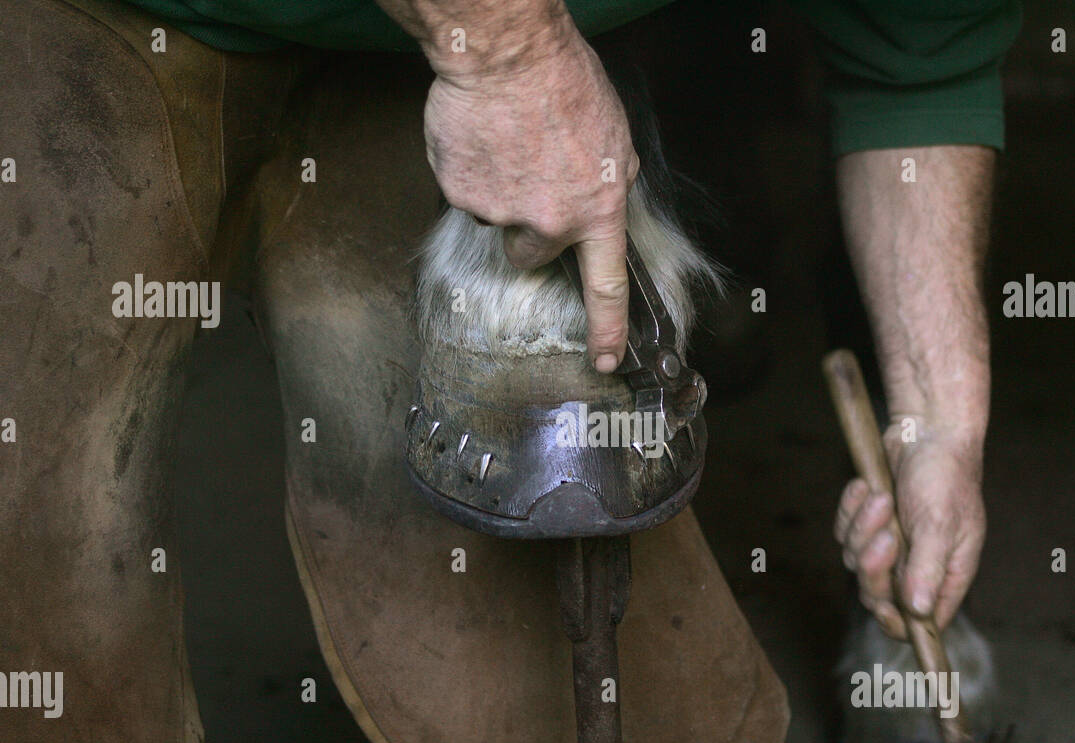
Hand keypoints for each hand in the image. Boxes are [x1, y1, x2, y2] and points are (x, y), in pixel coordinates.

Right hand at [422, 19, 637, 370]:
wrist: (507, 52)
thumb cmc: (565, 83)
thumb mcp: (614, 138)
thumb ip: (607, 186)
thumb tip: (598, 209)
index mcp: (598, 209)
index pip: (606, 286)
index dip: (607, 329)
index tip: (604, 358)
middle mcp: (550, 221)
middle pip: (531, 255)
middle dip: (528, 229)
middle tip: (529, 181)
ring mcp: (501, 212)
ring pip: (495, 219)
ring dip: (499, 192)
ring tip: (508, 144)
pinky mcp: (461, 193)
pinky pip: (463, 192)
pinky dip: (470, 170)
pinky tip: (482, 138)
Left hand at [834, 420, 985, 636]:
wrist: (925, 429)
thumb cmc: (945, 474)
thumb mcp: (941, 523)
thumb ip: (928, 568)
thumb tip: (919, 611)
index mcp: (947, 573)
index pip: (923, 623)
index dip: (899, 624)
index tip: (883, 607)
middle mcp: (918, 566)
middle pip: (879, 596)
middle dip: (875, 567)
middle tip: (885, 536)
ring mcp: (891, 546)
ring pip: (856, 562)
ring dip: (863, 528)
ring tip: (881, 496)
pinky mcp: (868, 524)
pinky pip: (844, 533)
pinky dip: (850, 510)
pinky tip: (865, 486)